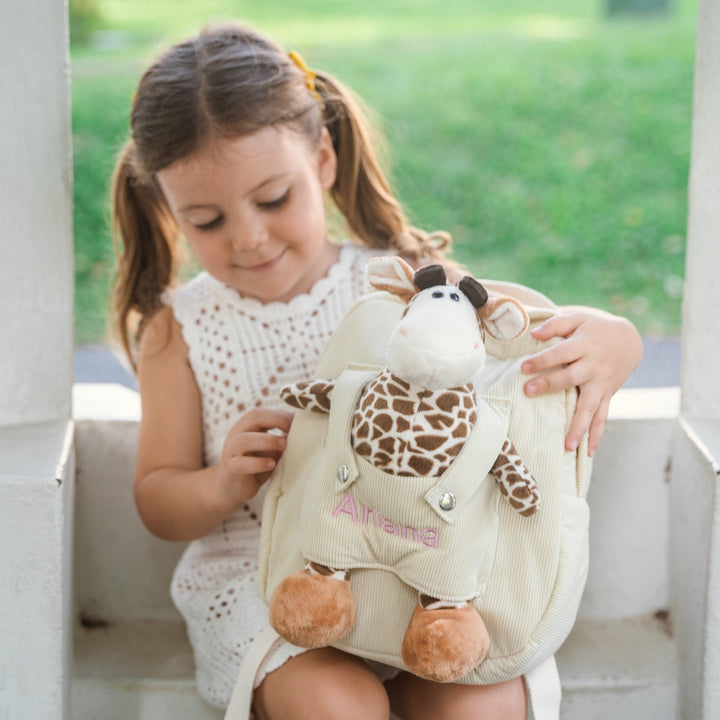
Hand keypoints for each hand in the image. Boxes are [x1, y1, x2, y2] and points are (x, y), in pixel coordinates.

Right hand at [214, 408, 293, 512]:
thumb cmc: (255, 464)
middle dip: (276, 421)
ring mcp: (231, 452)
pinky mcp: (231, 470)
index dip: (281, 415)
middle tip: (292, 431)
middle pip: (252, 417)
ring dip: (267, 441)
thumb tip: (304, 431)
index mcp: (246, 426)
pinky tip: (271, 464)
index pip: (262, 412)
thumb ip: (282, 439)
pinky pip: (241, 464)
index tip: (298, 424)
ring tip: (284, 445)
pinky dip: (258, 463)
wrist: (231, 488)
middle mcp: (236, 434)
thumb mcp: (270, 449)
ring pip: (244, 440)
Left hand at [520, 309, 641, 455]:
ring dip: (578, 426)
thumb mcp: (578, 319)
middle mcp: (594, 366)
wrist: (629, 340)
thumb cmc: (595, 328)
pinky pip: (602, 417)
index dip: (542, 360)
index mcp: (585, 345)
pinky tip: (587, 452)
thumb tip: (534, 334)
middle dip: (549, 385)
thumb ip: (556, 324)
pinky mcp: (606, 395)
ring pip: (589, 406)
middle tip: (527, 391)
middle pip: (570, 378)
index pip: (560, 353)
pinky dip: (596, 434)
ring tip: (567, 446)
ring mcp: (602, 384)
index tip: (523, 368)